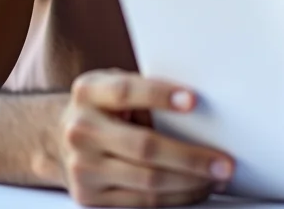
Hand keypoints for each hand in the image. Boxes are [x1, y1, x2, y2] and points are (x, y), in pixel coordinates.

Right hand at [58, 69, 234, 206]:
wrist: (59, 138)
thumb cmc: (104, 107)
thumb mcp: (115, 85)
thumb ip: (146, 91)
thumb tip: (204, 108)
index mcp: (88, 92)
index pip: (125, 91)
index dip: (160, 95)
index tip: (194, 100)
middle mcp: (81, 130)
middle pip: (144, 146)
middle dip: (191, 157)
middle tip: (224, 162)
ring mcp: (82, 167)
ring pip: (148, 180)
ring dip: (190, 181)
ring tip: (218, 177)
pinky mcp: (90, 196)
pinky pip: (142, 201)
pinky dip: (177, 196)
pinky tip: (197, 188)